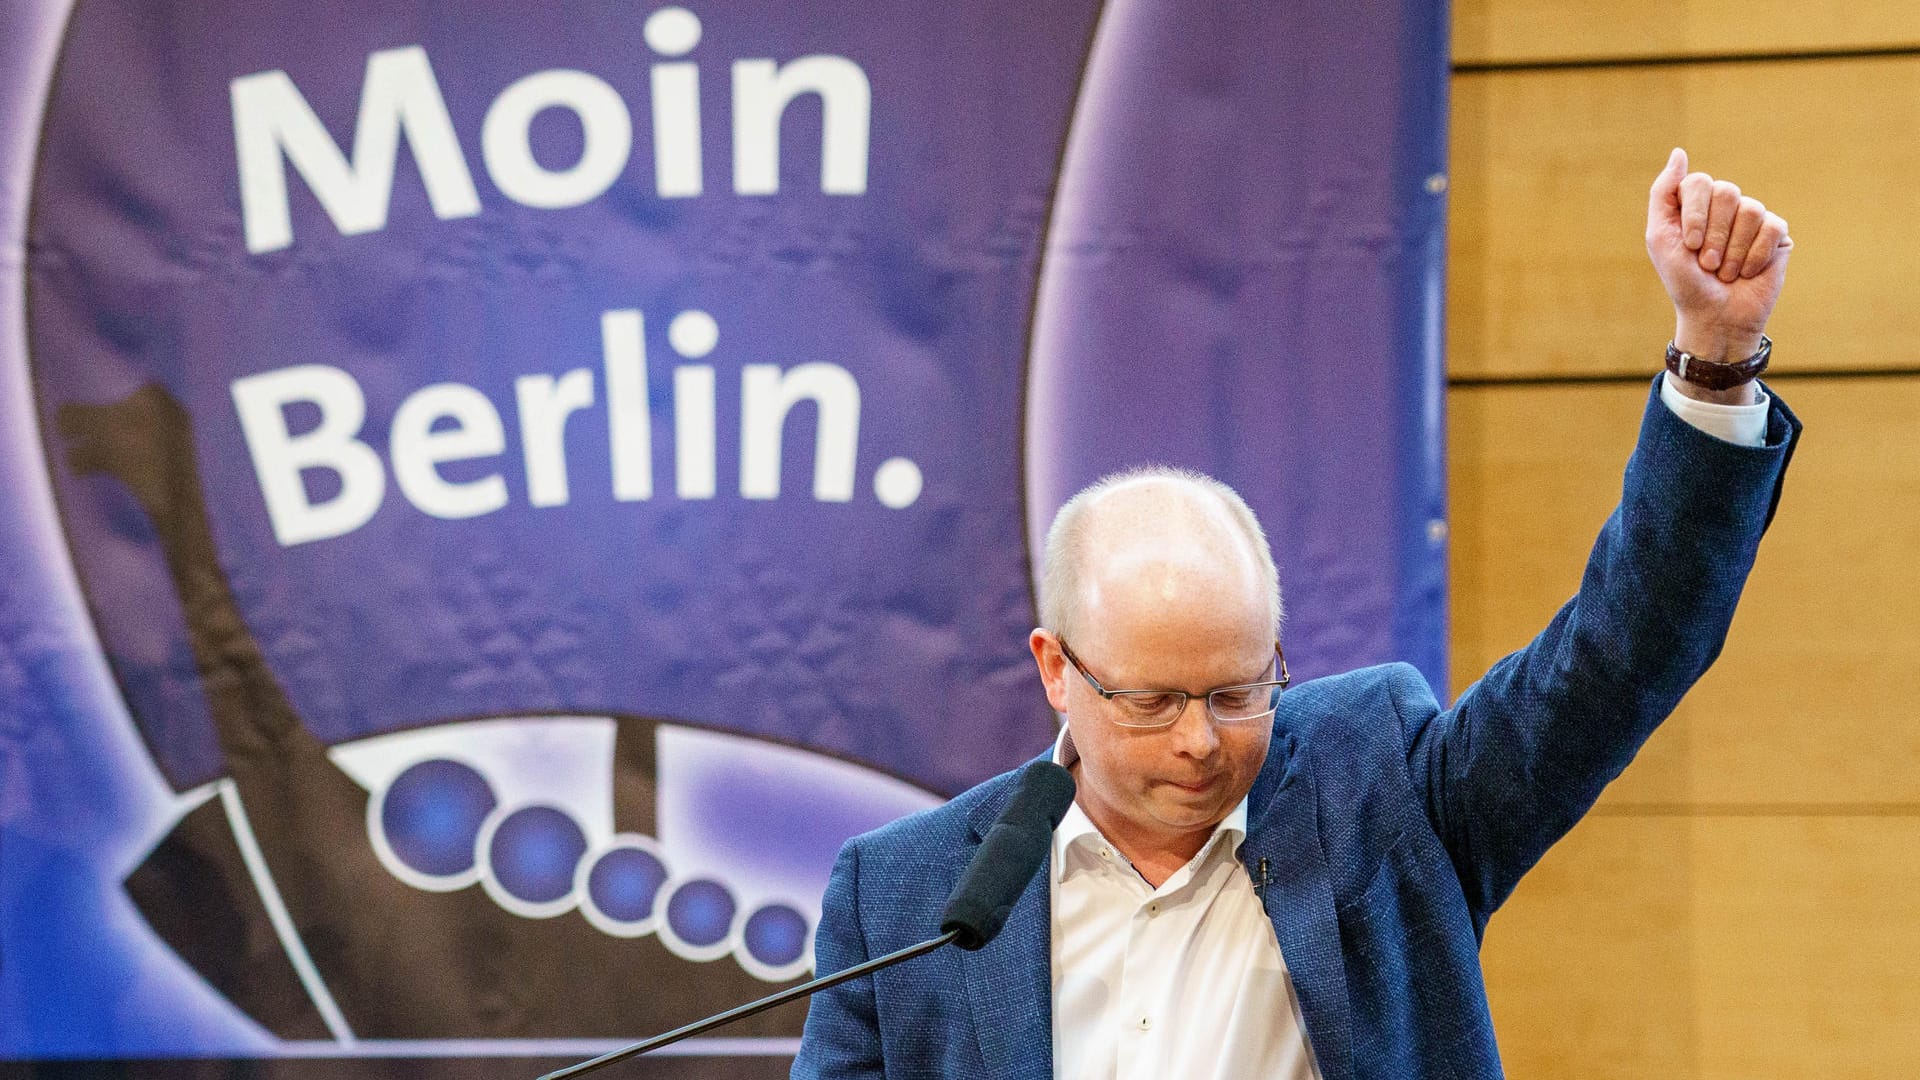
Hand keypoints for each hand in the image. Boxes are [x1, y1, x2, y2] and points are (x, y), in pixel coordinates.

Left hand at [1645, 148, 1791, 385]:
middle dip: (1714, 235)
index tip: (1690, 246)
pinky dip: (1755, 256)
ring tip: (1726, 272)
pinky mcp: (1777, 235)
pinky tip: (1747, 272)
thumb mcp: (1660, 237)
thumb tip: (1679, 152)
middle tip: (1708, 264)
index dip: (1695, 215)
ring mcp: (1753, 218)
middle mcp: (1726, 206)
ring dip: (1733, 251)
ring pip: (1750, 210)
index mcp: (1697, 203)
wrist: (1714, 316)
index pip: (1699, 182)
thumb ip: (1664, 193)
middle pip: (1727, 192)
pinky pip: (1772, 227)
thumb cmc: (1684, 280)